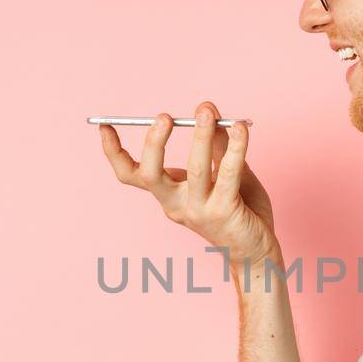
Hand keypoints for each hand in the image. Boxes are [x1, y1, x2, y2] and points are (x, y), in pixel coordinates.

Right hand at [99, 100, 278, 267]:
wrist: (257, 251)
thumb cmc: (240, 210)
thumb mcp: (223, 173)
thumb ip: (216, 146)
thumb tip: (207, 112)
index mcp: (169, 194)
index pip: (131, 175)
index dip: (113, 152)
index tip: (105, 125)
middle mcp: (177, 204)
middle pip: (149, 175)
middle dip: (154, 143)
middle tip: (164, 116)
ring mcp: (199, 210)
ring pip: (195, 169)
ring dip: (200, 136)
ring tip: (206, 110)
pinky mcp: (225, 212)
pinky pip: (228, 173)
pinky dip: (236, 147)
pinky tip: (241, 127)